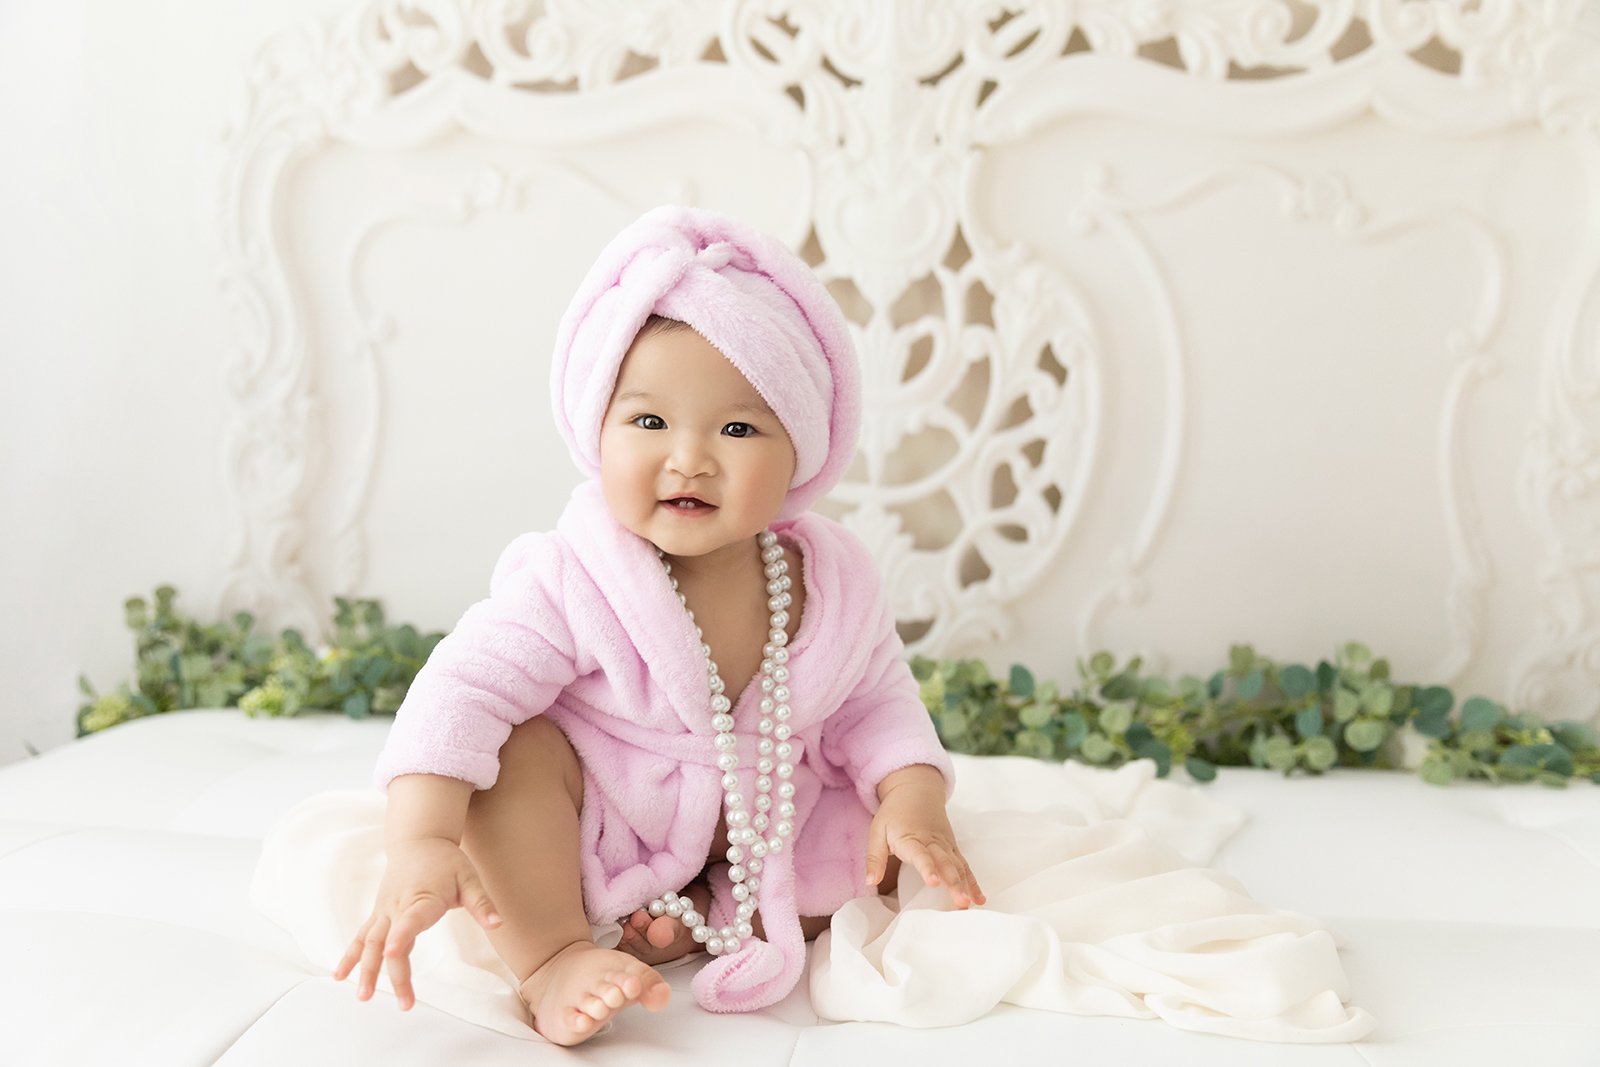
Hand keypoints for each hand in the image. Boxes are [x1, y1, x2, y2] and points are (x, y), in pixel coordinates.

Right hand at [332, 836, 502, 1009]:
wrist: (418, 841)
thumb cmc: (446, 862)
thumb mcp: (469, 877)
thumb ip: (482, 903)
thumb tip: (498, 924)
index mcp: (422, 898)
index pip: (410, 920)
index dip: (402, 936)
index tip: (394, 953)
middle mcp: (397, 907)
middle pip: (389, 942)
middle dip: (394, 974)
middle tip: (405, 1003)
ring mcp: (384, 912)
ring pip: (369, 943)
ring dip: (365, 970)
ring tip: (363, 997)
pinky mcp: (378, 915)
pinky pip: (360, 937)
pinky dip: (349, 956)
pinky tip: (339, 977)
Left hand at [865, 765, 985, 907]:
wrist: (915, 791)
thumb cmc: (894, 814)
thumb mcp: (877, 831)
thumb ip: (874, 858)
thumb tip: (870, 881)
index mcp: (911, 838)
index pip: (920, 855)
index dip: (927, 868)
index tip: (933, 883)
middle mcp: (932, 842)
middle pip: (945, 863)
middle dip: (954, 883)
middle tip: (960, 902)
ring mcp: (945, 845)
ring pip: (958, 866)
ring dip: (966, 885)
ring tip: (971, 904)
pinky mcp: (953, 848)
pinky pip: (964, 866)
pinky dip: (973, 881)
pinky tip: (979, 898)